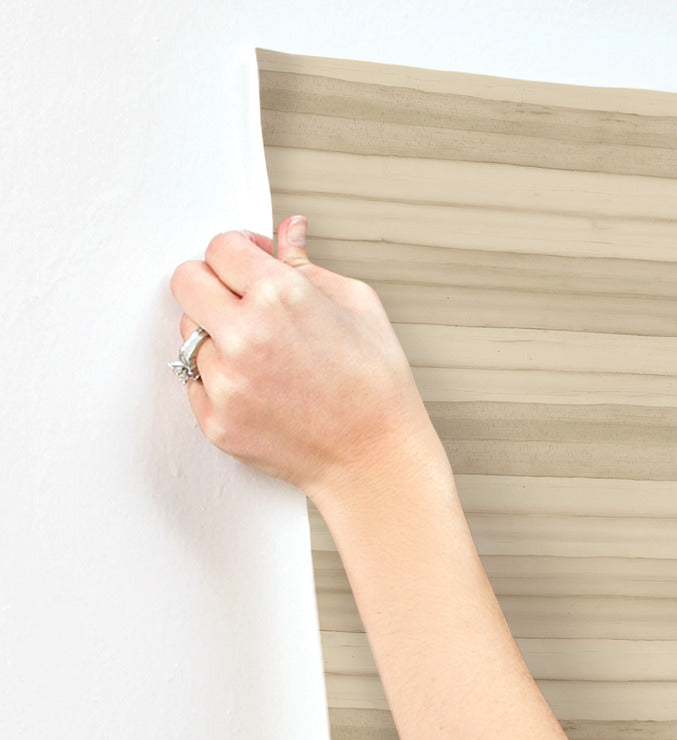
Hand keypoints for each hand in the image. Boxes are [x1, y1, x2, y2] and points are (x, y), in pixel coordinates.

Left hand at [168, 215, 442, 506]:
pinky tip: (261, 389)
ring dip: (216, 337)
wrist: (377, 460)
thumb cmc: (377, 387)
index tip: (250, 265)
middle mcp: (244, 335)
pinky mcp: (216, 420)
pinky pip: (195, 383)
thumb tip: (287, 231)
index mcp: (280, 295)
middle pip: (186, 281)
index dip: (238, 252)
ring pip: (189, 335)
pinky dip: (220, 381)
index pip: (220, 247)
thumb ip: (308, 264)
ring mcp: (225, 382)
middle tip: (243, 303)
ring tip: (263, 357)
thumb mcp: (358, 307)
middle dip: (213, 284)